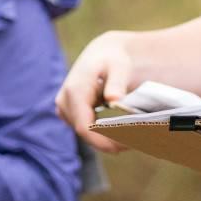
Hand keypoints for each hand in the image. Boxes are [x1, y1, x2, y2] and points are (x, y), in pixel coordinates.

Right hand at [55, 30, 135, 153]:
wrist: (102, 53)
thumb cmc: (113, 59)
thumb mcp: (119, 67)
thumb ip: (116, 83)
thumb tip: (114, 100)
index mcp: (74, 91)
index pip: (84, 128)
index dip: (104, 142)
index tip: (126, 146)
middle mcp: (64, 101)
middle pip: (86, 134)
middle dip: (109, 142)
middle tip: (137, 142)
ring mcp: (63, 108)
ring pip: (85, 134)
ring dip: (106, 139)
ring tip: (132, 137)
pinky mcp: (68, 113)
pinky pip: (85, 129)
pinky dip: (102, 133)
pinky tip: (121, 132)